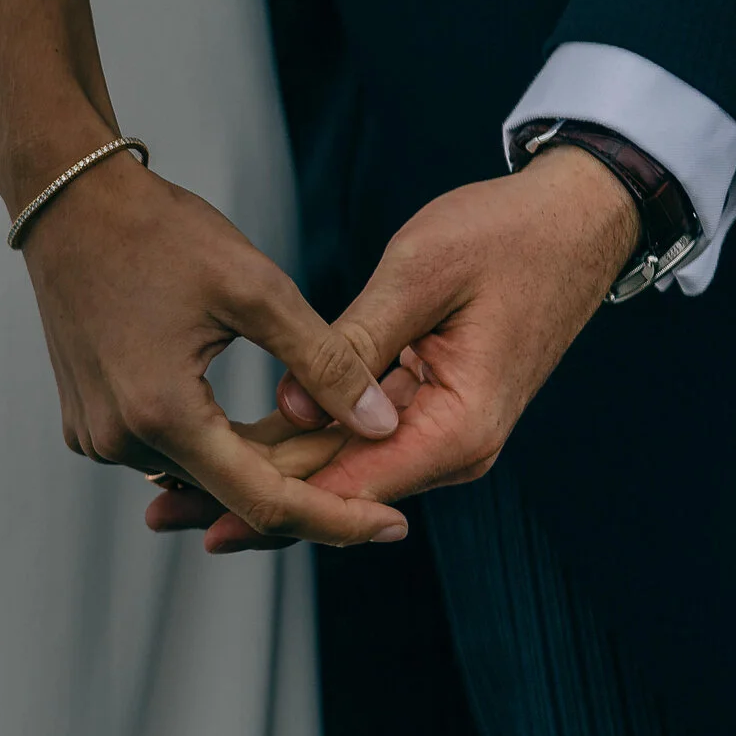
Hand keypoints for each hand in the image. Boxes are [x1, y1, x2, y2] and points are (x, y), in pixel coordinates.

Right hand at [20, 145, 409, 546]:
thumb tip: (379, 424)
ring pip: (201, 474)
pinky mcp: (89, 424)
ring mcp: (97, 436)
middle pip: (233, 494)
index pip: (263, 502)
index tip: (391, 526)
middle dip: (305, 485)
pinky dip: (216, 445)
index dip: (334, 518)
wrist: (70, 205)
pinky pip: (167, 452)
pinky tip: (253, 421)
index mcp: (162, 413)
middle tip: (368, 462)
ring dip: (260, 464)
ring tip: (320, 436)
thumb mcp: (257, 290)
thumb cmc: (160, 234)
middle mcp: (119, 441)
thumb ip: (325, 363)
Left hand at [150, 146, 639, 551]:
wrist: (575, 218)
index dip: (271, 504)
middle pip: (332, 490)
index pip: (351, 485)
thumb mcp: (422, 275)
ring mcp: (436, 432)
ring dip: (256, 479)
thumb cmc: (509, 234)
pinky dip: (288, 446)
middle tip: (160, 510)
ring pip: (332, 470)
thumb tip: (291, 411)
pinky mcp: (420, 411)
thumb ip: (354, 345)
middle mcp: (451, 446)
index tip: (204, 516)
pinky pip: (346, 440)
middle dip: (246, 501)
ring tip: (169, 493)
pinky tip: (223, 453)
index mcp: (460, 425)